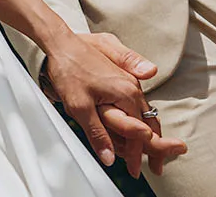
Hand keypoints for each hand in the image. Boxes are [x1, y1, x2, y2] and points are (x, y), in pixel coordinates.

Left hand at [42, 32, 184, 176]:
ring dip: (146, 133)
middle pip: (150, 122)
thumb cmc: (68, 70)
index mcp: (127, 94)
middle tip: (155, 168)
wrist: (61, 43)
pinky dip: (138, 119)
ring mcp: (127, 80)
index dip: (139, 155)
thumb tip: (109, 158)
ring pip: (144, 113)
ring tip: (145, 153)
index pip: (141, 132)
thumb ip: (97, 133)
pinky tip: (133, 128)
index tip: (137, 171)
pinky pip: (135, 103)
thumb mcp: (79, 107)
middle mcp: (132, 86)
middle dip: (153, 147)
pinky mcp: (120, 78)